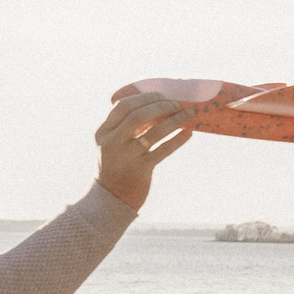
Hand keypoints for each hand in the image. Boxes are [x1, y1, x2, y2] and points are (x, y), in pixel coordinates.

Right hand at [96, 92, 198, 209]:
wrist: (112, 198)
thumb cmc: (117, 164)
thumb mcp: (113, 143)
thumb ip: (126, 125)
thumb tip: (157, 104)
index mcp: (103, 132)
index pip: (123, 106)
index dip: (144, 97)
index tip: (161, 95)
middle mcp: (112, 143)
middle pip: (138, 116)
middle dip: (160, 106)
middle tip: (176, 104)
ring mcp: (126, 157)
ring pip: (154, 133)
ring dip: (174, 120)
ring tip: (189, 114)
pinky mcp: (140, 170)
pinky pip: (163, 150)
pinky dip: (177, 140)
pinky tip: (188, 133)